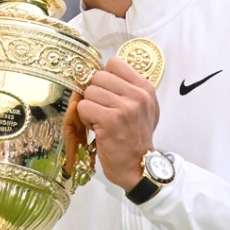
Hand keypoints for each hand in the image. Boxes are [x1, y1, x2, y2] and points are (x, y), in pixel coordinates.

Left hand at [76, 57, 158, 190]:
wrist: (139, 166)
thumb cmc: (137, 137)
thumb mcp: (143, 108)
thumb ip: (128, 88)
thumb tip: (102, 74)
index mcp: (145, 88)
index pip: (114, 63)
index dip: (105, 77)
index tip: (107, 92)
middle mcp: (137, 95)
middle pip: (98, 76)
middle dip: (95, 93)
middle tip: (102, 110)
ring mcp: (124, 107)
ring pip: (89, 92)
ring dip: (89, 107)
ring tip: (100, 120)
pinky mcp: (110, 121)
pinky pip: (83, 107)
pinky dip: (85, 118)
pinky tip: (96, 128)